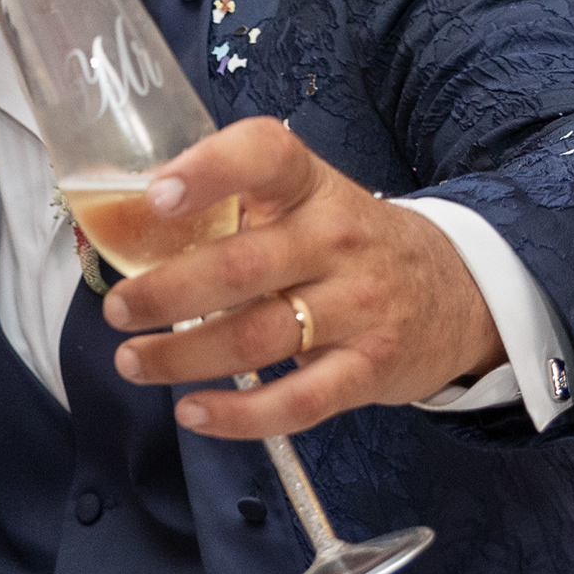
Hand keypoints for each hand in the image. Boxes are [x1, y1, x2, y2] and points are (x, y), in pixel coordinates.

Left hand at [100, 117, 502, 435]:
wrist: (457, 291)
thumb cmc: (351, 244)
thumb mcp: (310, 203)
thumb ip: (238, 208)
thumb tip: (128, 225)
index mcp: (311, 187)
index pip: (266, 157)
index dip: (209, 170)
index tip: (156, 196)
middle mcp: (337, 241)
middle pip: (241, 267)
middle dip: (166, 292)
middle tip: (116, 309)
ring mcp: (357, 308)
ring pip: (256, 338)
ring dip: (182, 356)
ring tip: (132, 361)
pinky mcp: (367, 370)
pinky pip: (297, 402)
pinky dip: (238, 416)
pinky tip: (192, 413)